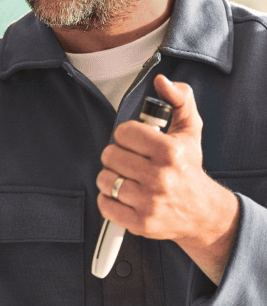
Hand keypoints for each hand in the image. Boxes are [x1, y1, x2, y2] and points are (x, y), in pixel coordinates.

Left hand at [96, 74, 238, 283]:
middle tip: (129, 160)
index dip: (126, 135)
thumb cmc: (189, 168)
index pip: (124, 132)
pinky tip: (122, 195)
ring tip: (126, 178)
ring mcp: (149, 202)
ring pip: (104, 179)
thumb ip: (178, 100)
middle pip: (110, 155)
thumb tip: (162, 81)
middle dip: (116, 155)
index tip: (135, 141)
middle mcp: (160, 177)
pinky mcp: (141, 223)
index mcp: (170, 152)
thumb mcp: (190, 130)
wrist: (202, 213)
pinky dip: (108, 199)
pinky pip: (105, 205)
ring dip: (110, 177)